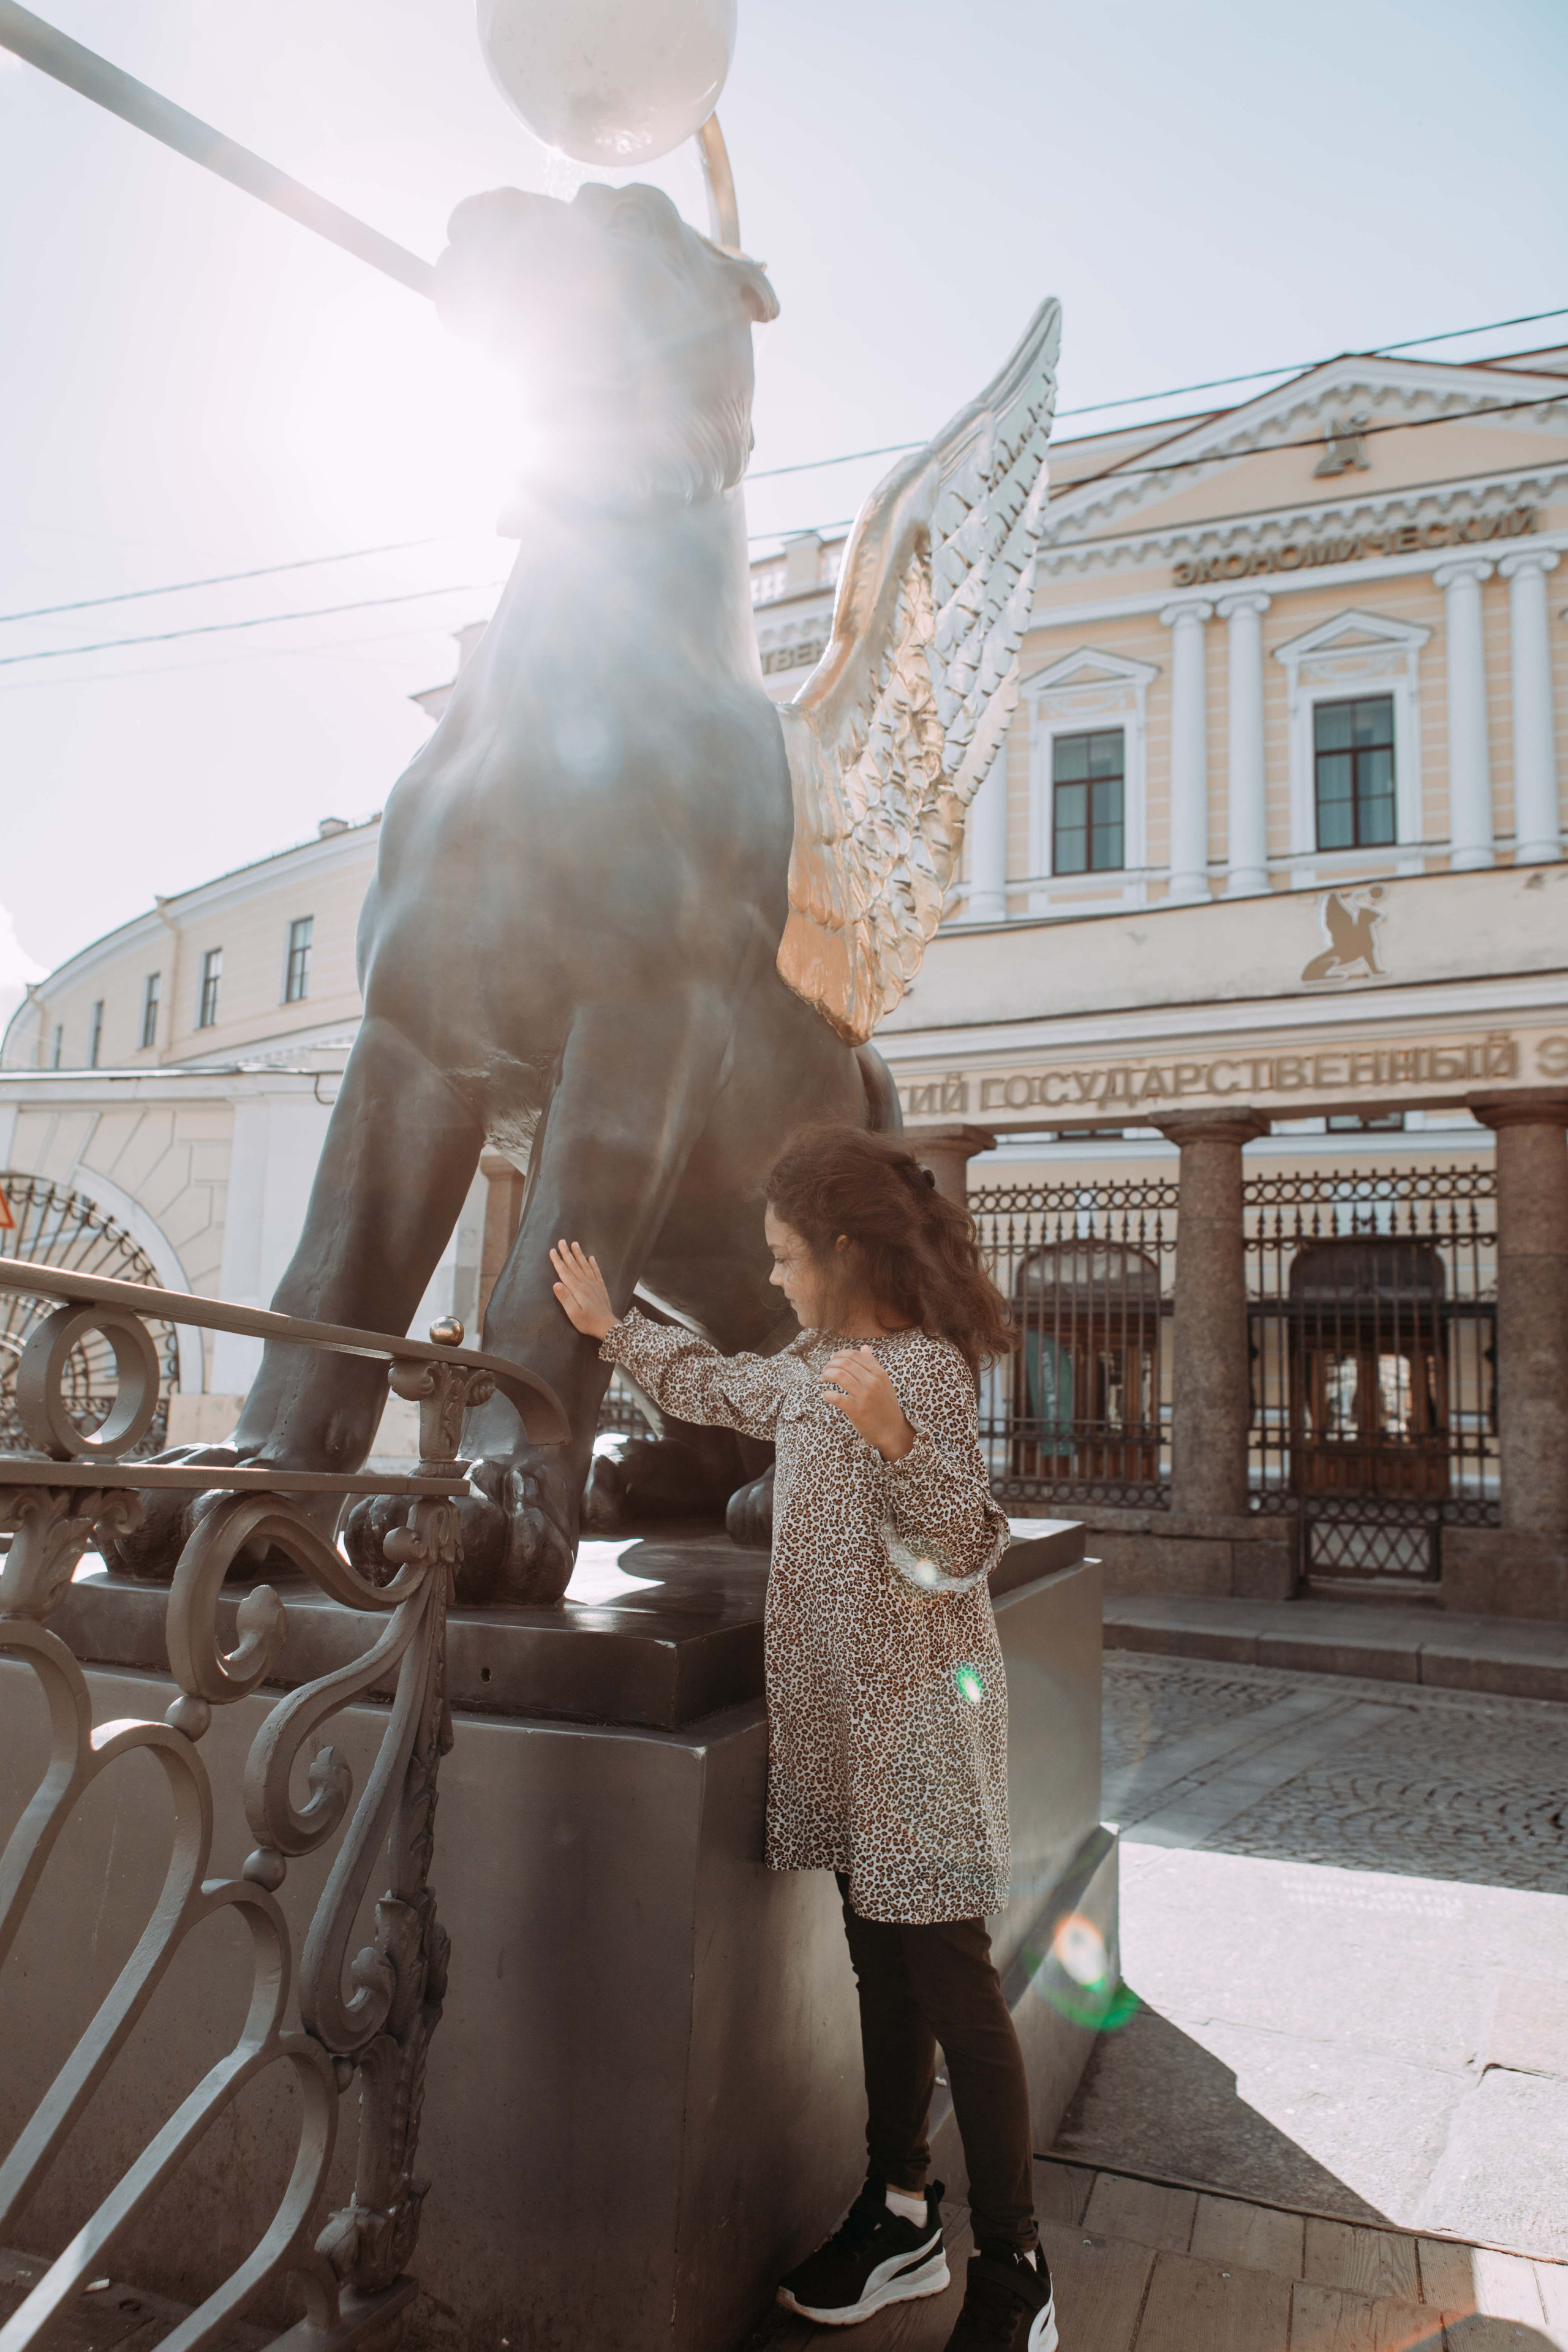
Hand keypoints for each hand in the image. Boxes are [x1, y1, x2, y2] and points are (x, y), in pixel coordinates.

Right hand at [549, 1240, 616, 1339]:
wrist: (607, 1326)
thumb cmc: (587, 1322)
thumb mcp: (573, 1313)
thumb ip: (565, 1298)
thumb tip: (556, 1283)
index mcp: (577, 1289)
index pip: (565, 1272)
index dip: (558, 1261)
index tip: (553, 1251)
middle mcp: (585, 1283)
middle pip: (574, 1265)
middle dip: (567, 1253)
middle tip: (562, 1241)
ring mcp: (594, 1284)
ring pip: (585, 1266)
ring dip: (579, 1254)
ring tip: (575, 1244)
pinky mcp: (601, 1287)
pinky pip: (596, 1272)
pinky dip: (593, 1264)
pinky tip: (591, 1257)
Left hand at [821, 1347, 915, 1461]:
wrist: (892, 1430)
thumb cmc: (886, 1405)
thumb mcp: (884, 1382)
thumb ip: (874, 1364)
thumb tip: (864, 1347)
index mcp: (879, 1373)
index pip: (855, 1355)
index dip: (840, 1354)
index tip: (832, 1359)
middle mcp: (873, 1382)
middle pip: (845, 1363)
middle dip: (830, 1364)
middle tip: (825, 1370)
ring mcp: (865, 1396)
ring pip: (839, 1376)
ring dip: (826, 1375)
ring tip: (822, 1379)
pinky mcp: (857, 1411)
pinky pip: (836, 1398)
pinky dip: (827, 1394)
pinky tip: (826, 1395)